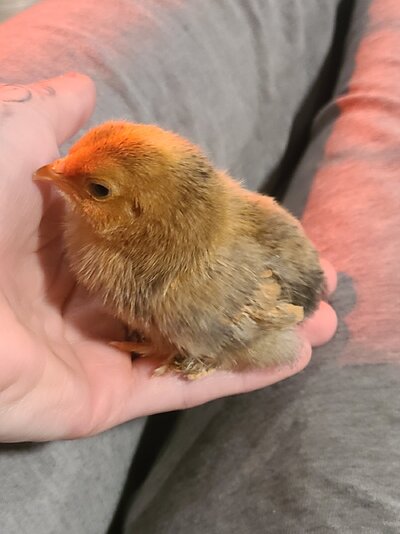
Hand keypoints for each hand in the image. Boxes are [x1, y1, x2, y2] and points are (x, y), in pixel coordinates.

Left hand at [0, 74, 336, 441]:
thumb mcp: (12, 144)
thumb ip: (51, 119)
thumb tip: (85, 87)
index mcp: (87, 240)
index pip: (174, 235)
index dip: (227, 231)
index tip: (276, 228)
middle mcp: (102, 295)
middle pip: (195, 291)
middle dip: (255, 287)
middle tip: (314, 283)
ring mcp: (105, 350)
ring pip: (197, 341)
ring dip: (258, 333)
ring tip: (319, 324)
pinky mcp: (105, 397)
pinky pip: (180, 387)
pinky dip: (235, 376)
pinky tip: (288, 361)